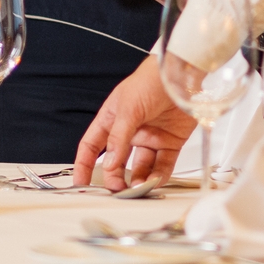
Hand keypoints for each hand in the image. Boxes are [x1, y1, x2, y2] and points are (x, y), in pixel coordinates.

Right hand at [72, 54, 197, 189]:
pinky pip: (163, 165)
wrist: (181, 74)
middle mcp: (130, 132)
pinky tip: (155, 181)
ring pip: (140, 167)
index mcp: (112, 120)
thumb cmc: (150, 81)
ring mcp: (150, 137)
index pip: (92, 147)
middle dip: (115, 178)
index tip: (81, 184)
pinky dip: (159, 176)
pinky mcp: (170, 142)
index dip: (85, 165)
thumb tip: (109, 164)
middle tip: (117, 190)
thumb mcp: (127, 108)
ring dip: (138, 180)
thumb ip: (118, 138)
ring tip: (138, 188)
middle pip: (117, 162)